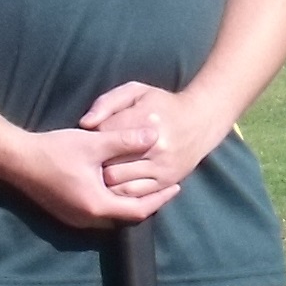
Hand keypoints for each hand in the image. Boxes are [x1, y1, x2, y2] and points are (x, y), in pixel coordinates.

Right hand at [2, 123, 180, 230]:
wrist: (15, 160)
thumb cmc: (54, 151)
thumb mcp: (94, 143)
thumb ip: (125, 140)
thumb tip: (155, 133)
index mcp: (97, 206)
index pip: (139, 210)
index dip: (160, 199)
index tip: (177, 186)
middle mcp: (87, 219)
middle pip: (127, 216)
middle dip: (147, 202)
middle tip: (165, 187)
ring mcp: (75, 218)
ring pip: (112, 216)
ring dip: (129, 202)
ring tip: (147, 186)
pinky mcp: (66, 212)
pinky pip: (98, 212)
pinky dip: (113, 202)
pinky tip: (118, 187)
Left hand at [81, 80, 230, 197]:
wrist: (201, 121)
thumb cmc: (161, 104)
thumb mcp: (135, 91)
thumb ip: (106, 103)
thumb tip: (85, 124)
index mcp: (144, 119)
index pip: (104, 135)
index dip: (91, 139)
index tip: (89, 140)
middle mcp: (155, 146)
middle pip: (109, 163)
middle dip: (94, 163)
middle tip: (89, 161)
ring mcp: (162, 166)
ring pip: (120, 183)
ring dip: (104, 182)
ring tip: (98, 174)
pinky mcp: (167, 180)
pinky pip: (136, 194)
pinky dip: (121, 192)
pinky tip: (115, 183)